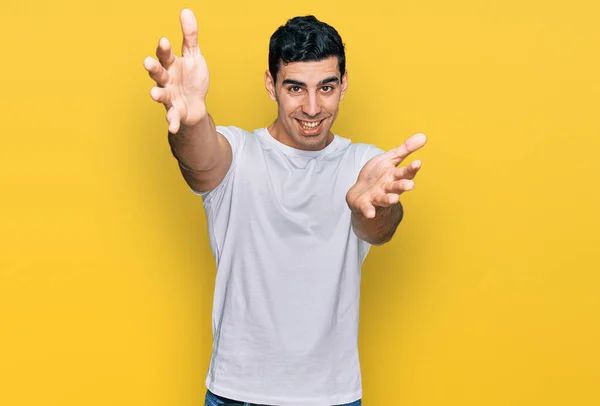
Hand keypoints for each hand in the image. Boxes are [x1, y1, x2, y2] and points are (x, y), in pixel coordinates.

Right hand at [143, 9, 208, 133]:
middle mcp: (167, 81)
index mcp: (171, 65)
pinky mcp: (176, 112)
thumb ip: (189, 36)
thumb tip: (186, 10)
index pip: (165, 55)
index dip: (164, 49)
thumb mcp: (194, 56)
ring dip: (158, 95)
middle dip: (153, 68)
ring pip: (162, 95)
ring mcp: (170, 97)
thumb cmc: (192, 79)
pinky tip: (171, 127)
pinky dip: (171, 122)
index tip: (164, 41)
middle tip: (147, 62)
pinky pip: (172, 117)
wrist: (196, 105)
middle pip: (158, 73)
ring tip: (154, 94)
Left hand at [346, 133, 426, 218]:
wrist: (360, 190)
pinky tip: (370, 214)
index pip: (405, 172)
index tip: (418, 163)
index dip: (411, 169)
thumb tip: (424, 136)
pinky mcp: (365, 204)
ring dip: (389, 199)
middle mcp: (388, 187)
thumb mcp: (390, 158)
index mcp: (394, 176)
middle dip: (403, 186)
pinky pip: (367, 208)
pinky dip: (368, 211)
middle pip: (397, 187)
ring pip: (384, 198)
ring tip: (394, 199)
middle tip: (410, 186)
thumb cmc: (377, 174)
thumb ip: (405, 149)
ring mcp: (377, 196)